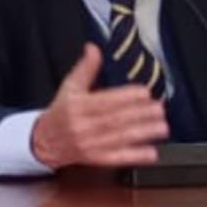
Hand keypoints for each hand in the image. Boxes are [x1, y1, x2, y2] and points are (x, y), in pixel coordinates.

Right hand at [31, 43, 168, 168]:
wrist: (44, 141)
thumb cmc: (61, 111)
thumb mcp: (69, 86)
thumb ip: (85, 68)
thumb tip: (93, 48)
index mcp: (78, 106)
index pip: (105, 101)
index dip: (125, 97)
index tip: (145, 93)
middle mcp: (83, 126)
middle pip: (115, 120)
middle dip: (140, 115)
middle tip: (160, 109)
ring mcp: (90, 144)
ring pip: (119, 138)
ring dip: (143, 133)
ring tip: (162, 127)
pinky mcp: (95, 159)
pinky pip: (117, 158)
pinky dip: (135, 156)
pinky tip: (151, 153)